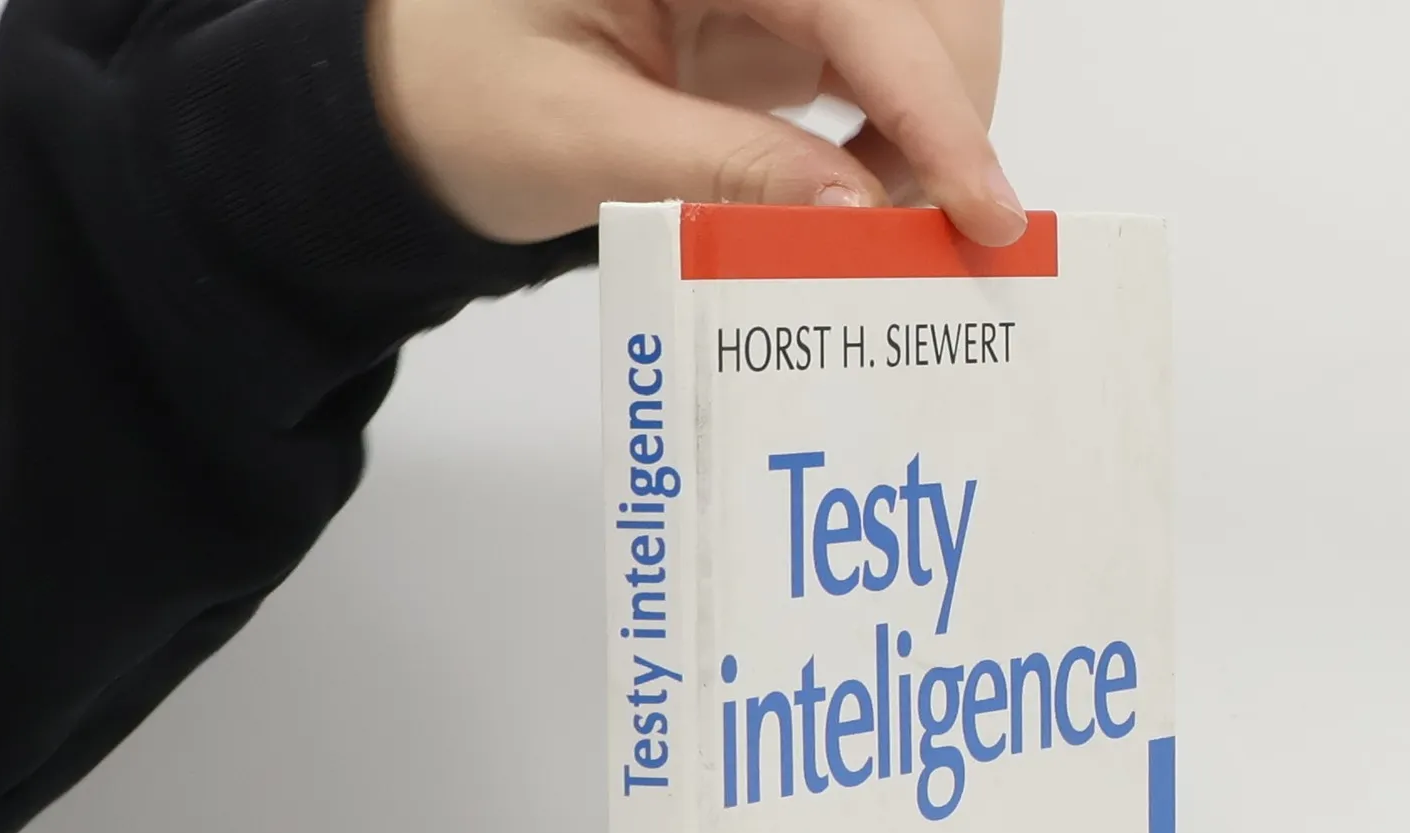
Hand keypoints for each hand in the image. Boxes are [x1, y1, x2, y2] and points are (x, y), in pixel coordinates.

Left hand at [366, 0, 1021, 249]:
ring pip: (921, 21)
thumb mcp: (576, 137)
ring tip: (888, 215)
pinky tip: (866, 189)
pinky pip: (885, 54)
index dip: (934, 108)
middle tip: (935, 233)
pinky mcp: (786, 10)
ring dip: (935, 119)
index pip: (858, 2)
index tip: (983, 209)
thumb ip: (721, 168)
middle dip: (949, 110)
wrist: (426, 96)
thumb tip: (856, 214)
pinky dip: (904, 127)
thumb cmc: (464, 95)